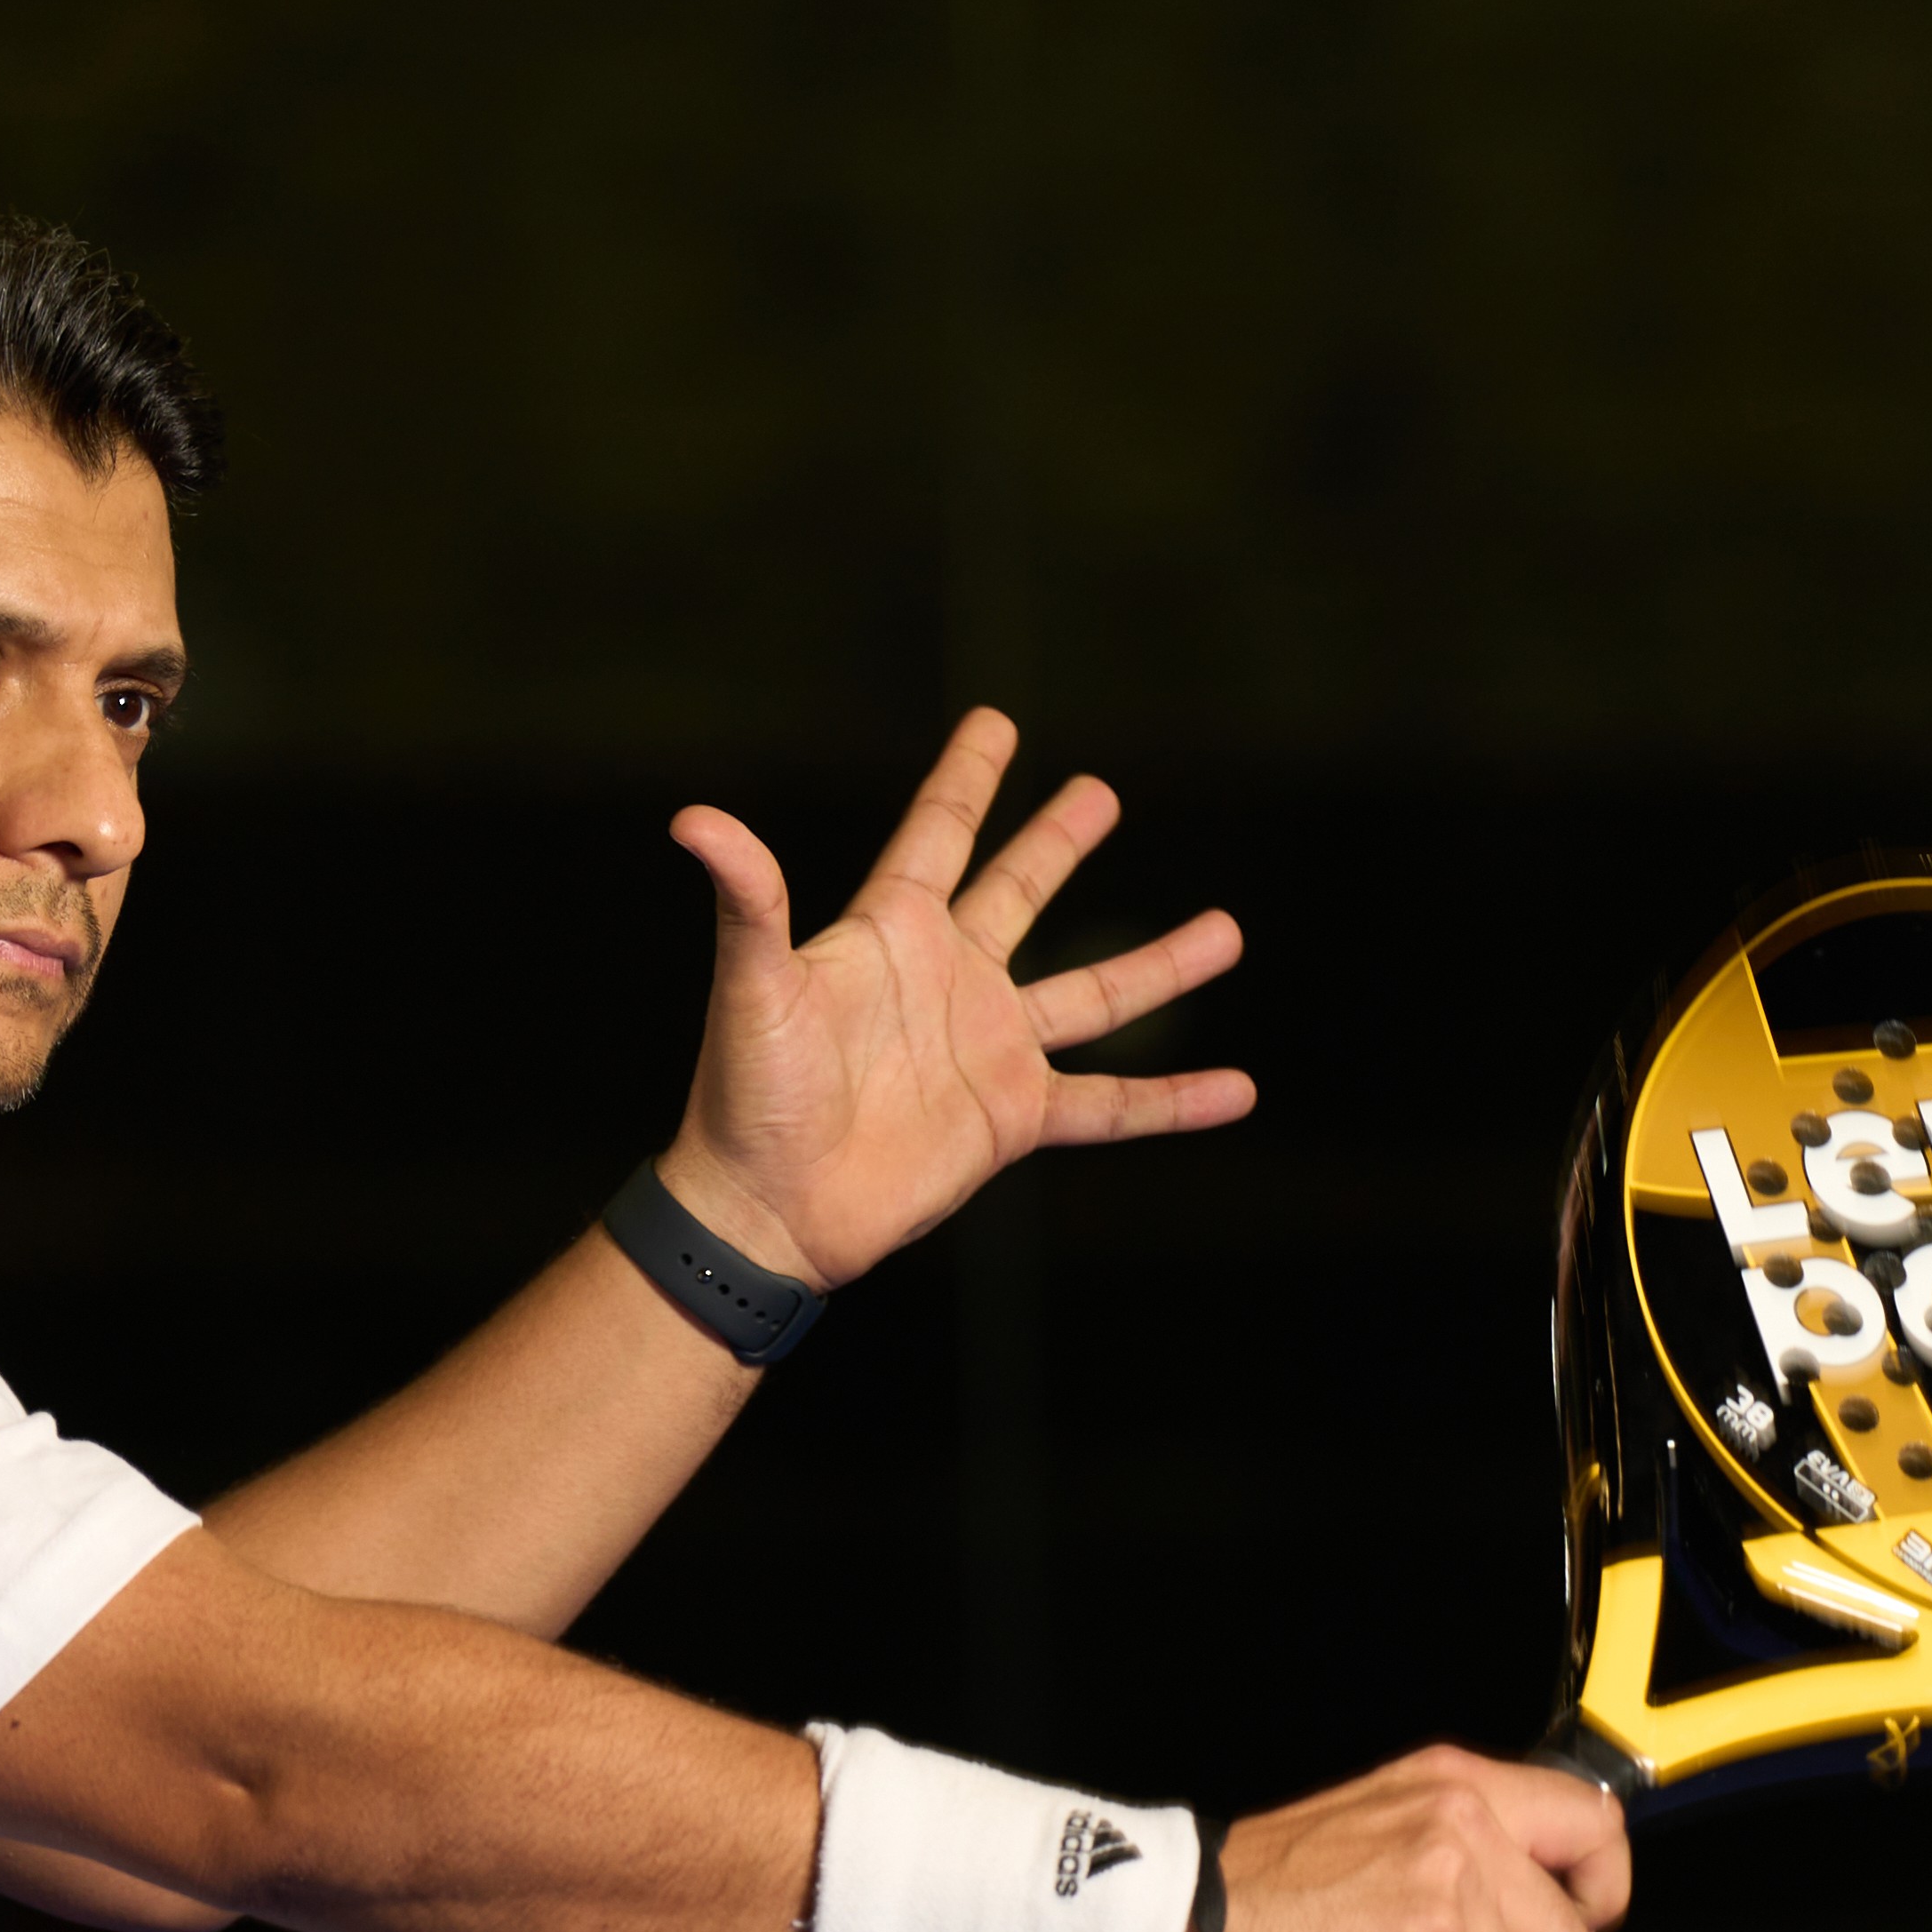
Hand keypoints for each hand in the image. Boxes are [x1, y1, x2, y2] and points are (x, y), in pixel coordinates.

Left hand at [653, 709, 1250, 1290]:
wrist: (771, 1209)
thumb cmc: (747, 1096)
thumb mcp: (752, 988)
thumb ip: (748, 900)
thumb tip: (694, 820)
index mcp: (890, 934)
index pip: (937, 833)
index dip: (967, 777)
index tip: (996, 721)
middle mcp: (948, 981)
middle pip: (1020, 893)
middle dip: (1058, 841)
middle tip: (1099, 791)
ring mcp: (988, 1048)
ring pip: (1093, 996)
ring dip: (1160, 964)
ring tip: (1227, 930)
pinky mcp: (1011, 1118)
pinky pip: (1109, 1105)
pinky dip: (1173, 1103)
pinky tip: (1236, 1089)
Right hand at [1198, 1750, 1632, 1931]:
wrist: (1182, 1922)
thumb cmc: (1265, 1892)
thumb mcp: (1381, 1824)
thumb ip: (1463, 1851)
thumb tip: (1533, 1922)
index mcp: (1459, 1786)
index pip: (1595, 1827)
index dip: (1597, 1896)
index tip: (1569, 1929)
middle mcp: (1461, 1824)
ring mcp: (1446, 1889)